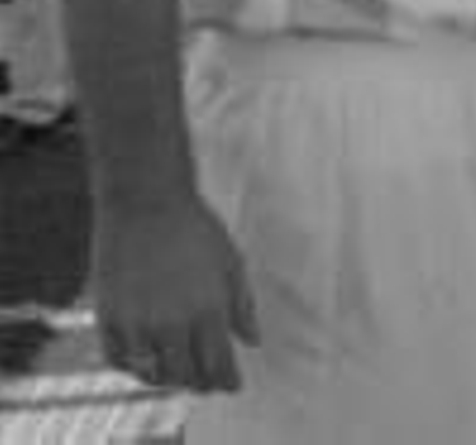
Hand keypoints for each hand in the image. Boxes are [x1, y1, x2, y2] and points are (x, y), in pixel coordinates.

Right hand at [93, 192, 258, 393]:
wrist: (146, 201)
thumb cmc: (195, 228)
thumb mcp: (231, 260)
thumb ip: (243, 305)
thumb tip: (254, 342)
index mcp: (208, 309)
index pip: (219, 365)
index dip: (227, 381)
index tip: (233, 386)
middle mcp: (171, 323)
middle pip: (186, 375)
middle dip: (201, 383)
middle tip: (208, 383)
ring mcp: (137, 323)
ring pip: (154, 374)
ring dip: (169, 379)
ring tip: (181, 375)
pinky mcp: (109, 318)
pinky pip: (120, 361)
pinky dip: (135, 369)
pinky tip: (148, 364)